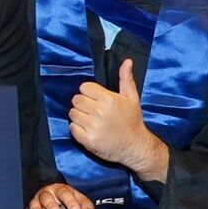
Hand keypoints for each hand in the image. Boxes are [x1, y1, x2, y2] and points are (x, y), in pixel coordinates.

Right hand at [26, 181, 96, 208]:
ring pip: (35, 203)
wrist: (63, 205)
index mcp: (61, 190)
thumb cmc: (72, 203)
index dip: (70, 202)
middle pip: (47, 197)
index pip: (65, 193)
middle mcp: (48, 194)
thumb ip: (86, 207)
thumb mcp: (82, 203)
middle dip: (51, 205)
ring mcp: (38, 202)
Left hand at [66, 60, 165, 178]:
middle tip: (93, 111)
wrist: (135, 146)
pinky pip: (72, 128)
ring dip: (79, 116)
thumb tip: (127, 61)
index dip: (89, 93)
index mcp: (109, 100)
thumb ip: (126, 78)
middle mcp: (99, 112)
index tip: (96, 99)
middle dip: (83, 104)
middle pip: (76, 99)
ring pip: (72, 113)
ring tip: (91, 120)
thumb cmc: (132, 121)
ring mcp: (92, 127)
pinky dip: (77, 129)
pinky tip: (89, 130)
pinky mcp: (87, 140)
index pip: (84, 87)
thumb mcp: (132, 98)